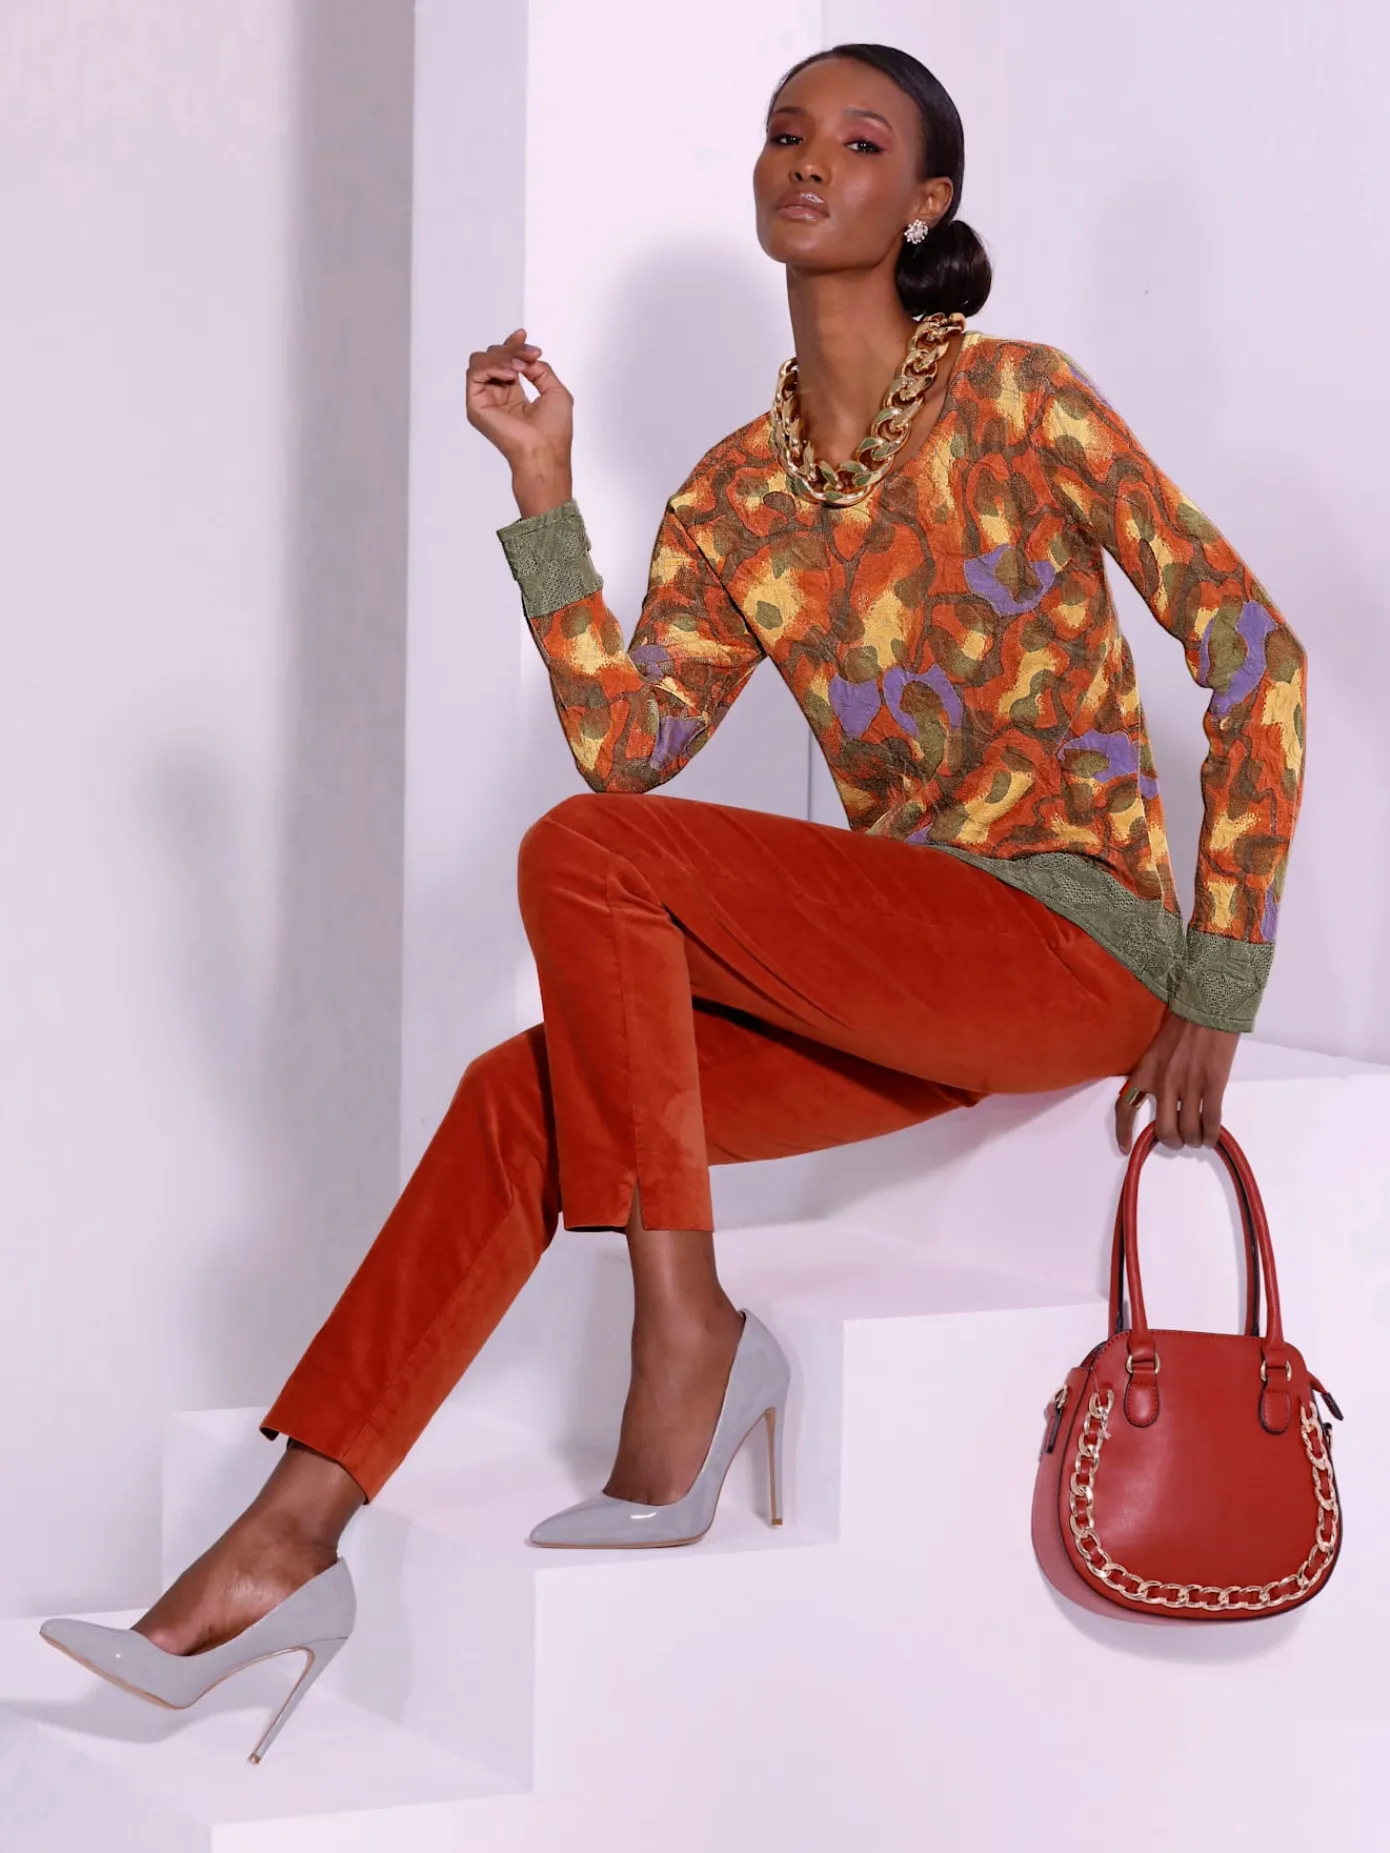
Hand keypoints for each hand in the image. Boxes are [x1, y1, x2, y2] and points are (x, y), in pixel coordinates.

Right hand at [466, 327, 572, 506]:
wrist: (545, 451)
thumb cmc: (554, 431)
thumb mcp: (555, 391)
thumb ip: (540, 370)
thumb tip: (527, 358)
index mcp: (513, 394)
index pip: (505, 361)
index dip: (513, 345)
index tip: (524, 335)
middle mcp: (497, 396)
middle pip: (492, 357)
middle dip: (511, 350)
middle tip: (529, 356)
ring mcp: (485, 401)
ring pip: (480, 361)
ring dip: (502, 356)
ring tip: (519, 368)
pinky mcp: (475, 406)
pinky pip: (475, 373)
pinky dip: (492, 366)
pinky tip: (510, 374)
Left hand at [1114, 1010, 1238, 1153]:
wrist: (1209, 1007)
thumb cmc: (1184, 1023)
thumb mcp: (1157, 1049)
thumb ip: (1156, 1074)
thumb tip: (1163, 1100)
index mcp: (1146, 1071)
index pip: (1125, 1107)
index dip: (1124, 1131)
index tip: (1125, 1147)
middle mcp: (1164, 1082)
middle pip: (1162, 1129)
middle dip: (1171, 1141)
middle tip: (1178, 1140)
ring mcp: (1189, 1084)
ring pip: (1188, 1130)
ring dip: (1193, 1140)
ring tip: (1197, 1138)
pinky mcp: (1213, 1084)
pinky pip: (1210, 1120)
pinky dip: (1211, 1134)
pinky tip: (1211, 1137)